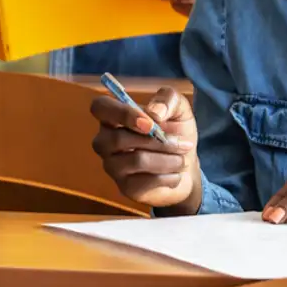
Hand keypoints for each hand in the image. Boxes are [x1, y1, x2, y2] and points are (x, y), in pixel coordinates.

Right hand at [90, 87, 199, 210]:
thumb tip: (155, 112)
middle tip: (183, 144)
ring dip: (167, 160)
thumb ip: (169, 99)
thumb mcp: (180, 109)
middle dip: (158, 141)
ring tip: (182, 160)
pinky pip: (145, 182)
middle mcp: (106, 141)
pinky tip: (176, 174)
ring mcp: (112, 166)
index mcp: (114, 116)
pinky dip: (168, 177)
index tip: (150, 123)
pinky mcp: (125, 187)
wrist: (187, 168)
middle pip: (118, 139)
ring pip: (136, 160)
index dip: (121, 113)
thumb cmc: (176, 133)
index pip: (99, 107)